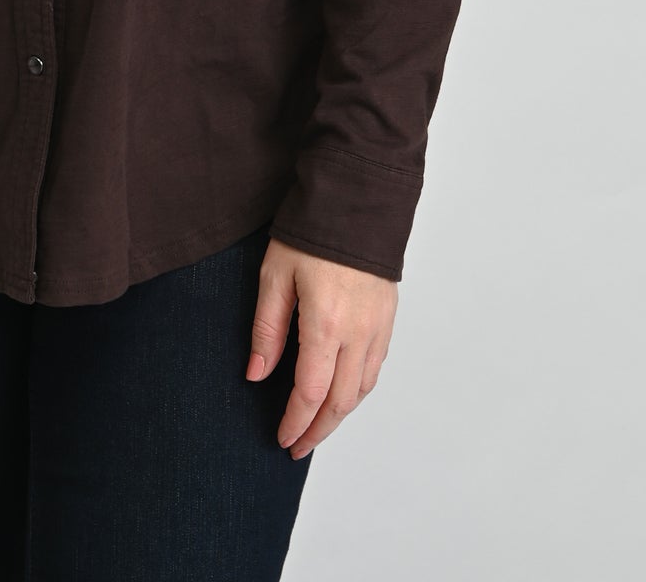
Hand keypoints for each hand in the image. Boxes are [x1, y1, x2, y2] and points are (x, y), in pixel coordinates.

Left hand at [247, 237, 396, 458]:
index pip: (311, 393)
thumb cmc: (310, 233)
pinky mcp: (388, 317)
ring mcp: (378, 326)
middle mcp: (358, 332)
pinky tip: (342, 392)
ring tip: (316, 426)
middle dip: (318, 430)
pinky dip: (358, 390)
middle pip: (341, 401)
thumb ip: (267, 329)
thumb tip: (257, 374)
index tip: (282, 438)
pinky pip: (375, 367)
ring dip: (339, 414)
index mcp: (326, 324)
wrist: (356, 199)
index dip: (296, 422)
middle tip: (297, 447)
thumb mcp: (274, 276)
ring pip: (362, 388)